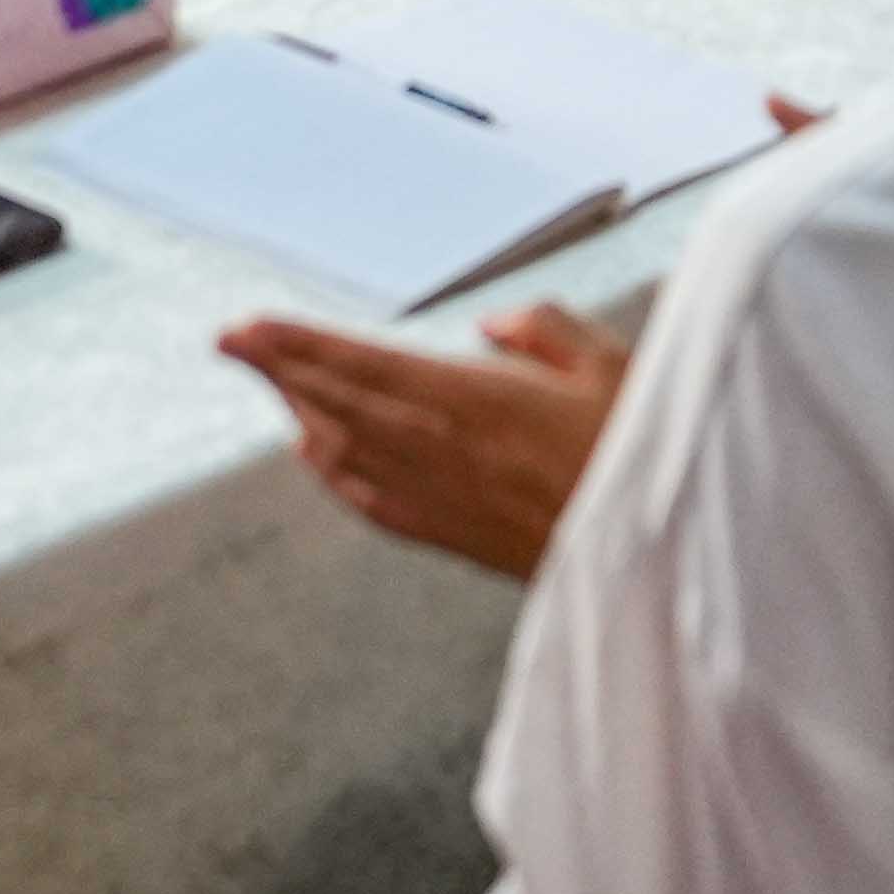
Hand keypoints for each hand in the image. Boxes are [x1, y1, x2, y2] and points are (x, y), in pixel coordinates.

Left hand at [222, 301, 631, 580]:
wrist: (663, 567)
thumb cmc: (643, 457)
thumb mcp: (612, 364)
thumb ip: (544, 329)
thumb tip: (489, 325)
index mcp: (480, 401)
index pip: (368, 365)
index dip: (301, 345)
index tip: (248, 327)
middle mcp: (448, 452)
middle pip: (343, 403)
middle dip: (282, 368)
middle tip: (231, 341)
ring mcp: (447, 500)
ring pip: (352, 449)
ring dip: (302, 411)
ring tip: (269, 381)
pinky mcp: (459, 538)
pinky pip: (377, 502)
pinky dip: (337, 474)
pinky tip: (317, 458)